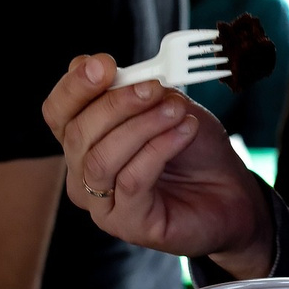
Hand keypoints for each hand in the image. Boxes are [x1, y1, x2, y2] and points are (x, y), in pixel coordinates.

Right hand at [41, 55, 271, 276]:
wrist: (231, 189)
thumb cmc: (194, 147)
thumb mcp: (164, 104)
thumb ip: (132, 87)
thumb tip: (102, 67)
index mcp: (85, 140)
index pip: (58, 111)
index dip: (75, 85)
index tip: (104, 64)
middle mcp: (83, 174)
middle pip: (77, 134)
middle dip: (118, 103)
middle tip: (154, 88)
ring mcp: (102, 204)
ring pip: (101, 158)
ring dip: (142, 126)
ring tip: (176, 111)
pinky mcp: (128, 224)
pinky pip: (132, 180)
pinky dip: (160, 149)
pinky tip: (184, 133)